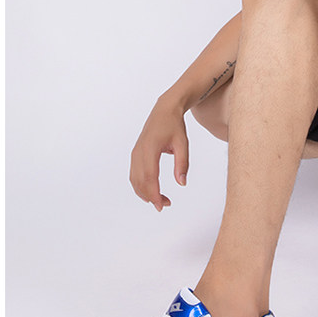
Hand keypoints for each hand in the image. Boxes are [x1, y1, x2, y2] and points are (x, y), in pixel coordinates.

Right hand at [129, 95, 189, 211]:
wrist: (164, 110)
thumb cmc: (174, 126)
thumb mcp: (183, 144)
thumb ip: (182, 163)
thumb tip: (182, 183)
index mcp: (150, 148)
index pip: (149, 176)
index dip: (154, 193)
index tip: (162, 206)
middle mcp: (139, 152)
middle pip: (140, 181)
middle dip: (151, 196)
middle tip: (166, 205)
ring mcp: (135, 153)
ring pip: (134, 179)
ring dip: (145, 192)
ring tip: (161, 200)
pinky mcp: (135, 155)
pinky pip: (134, 174)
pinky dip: (140, 185)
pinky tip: (151, 191)